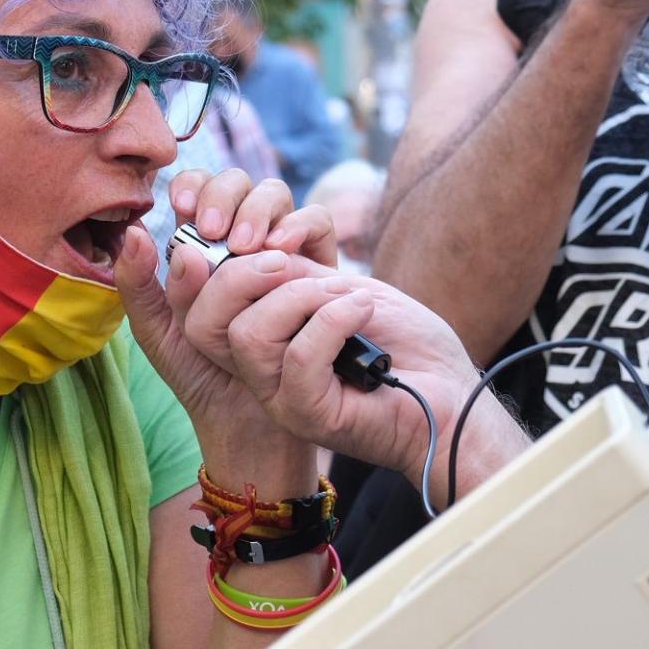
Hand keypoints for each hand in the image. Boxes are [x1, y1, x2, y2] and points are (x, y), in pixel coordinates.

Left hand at [117, 170, 336, 498]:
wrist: (258, 419)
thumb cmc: (203, 377)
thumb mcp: (160, 336)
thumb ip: (139, 288)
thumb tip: (135, 232)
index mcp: (199, 247)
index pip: (196, 190)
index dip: (193, 186)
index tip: (184, 206)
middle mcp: (239, 240)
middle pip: (235, 183)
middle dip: (224, 195)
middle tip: (218, 233)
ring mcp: (281, 248)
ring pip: (274, 194)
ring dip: (258, 208)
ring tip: (249, 244)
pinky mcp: (320, 263)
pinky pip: (316, 222)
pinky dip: (300, 225)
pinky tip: (285, 249)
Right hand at [216, 272, 489, 492]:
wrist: (454, 393)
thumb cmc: (404, 341)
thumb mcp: (335, 288)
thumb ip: (289, 274)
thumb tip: (249, 247)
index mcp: (257, 337)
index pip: (194, 305)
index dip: (199, 262)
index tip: (241, 232)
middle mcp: (258, 372)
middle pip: (207, 321)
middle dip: (244, 273)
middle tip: (286, 257)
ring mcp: (279, 397)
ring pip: (248, 335)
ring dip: (300, 297)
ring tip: (346, 294)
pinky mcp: (309, 415)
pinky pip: (299, 356)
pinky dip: (334, 319)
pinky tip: (362, 312)